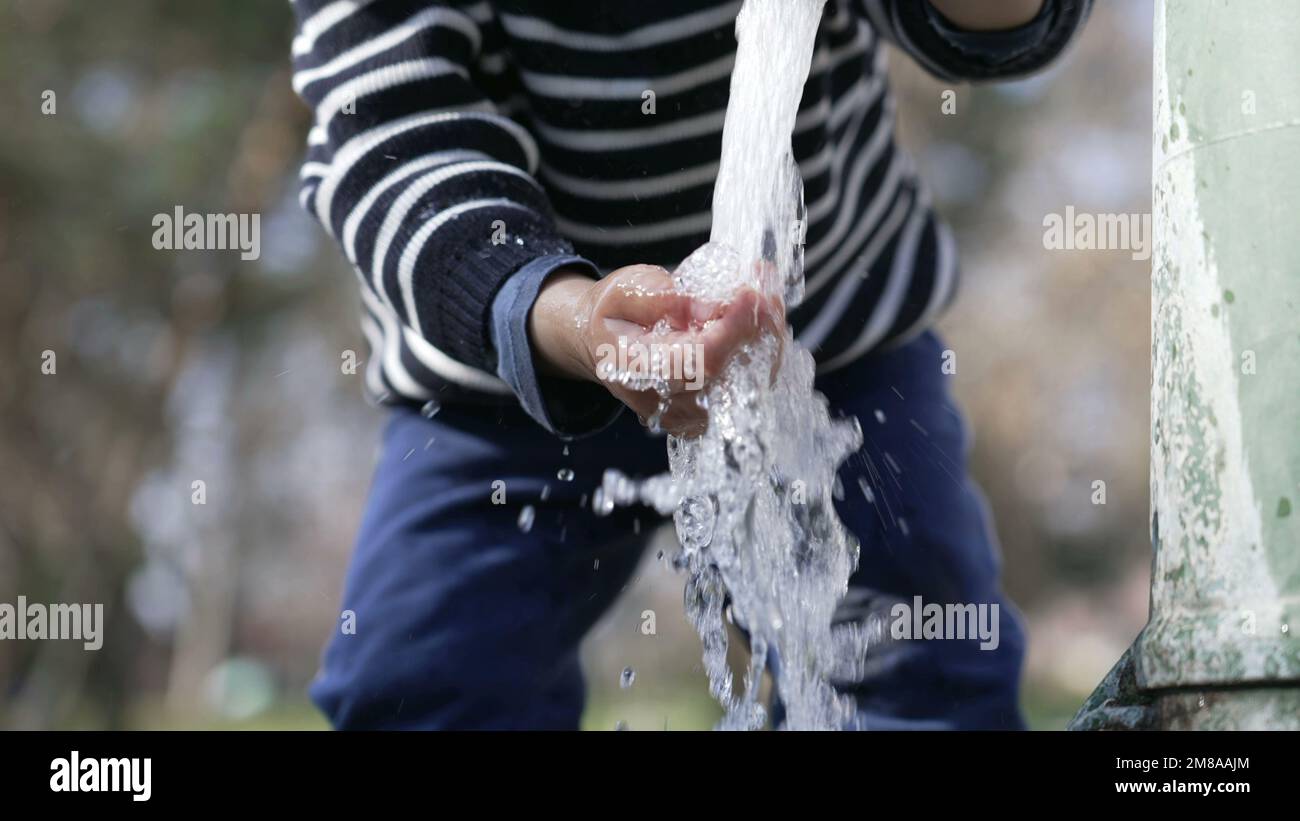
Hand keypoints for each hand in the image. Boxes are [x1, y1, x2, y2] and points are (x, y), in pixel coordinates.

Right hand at [529, 264, 783, 435]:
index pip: (697, 361)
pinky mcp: (709, 412)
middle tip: (766, 285)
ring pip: (749, 382)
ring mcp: (689, 414)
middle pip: (731, 374)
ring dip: (767, 335)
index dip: (731, 328)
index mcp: (636, 371)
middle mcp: (664, 403)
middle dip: (757, 326)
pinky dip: (763, 349)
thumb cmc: (613, 314)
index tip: (750, 292)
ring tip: (767, 296)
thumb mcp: (625, 290)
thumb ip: (661, 297)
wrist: (604, 343)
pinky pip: (750, 385)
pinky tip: (762, 319)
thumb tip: (709, 307)